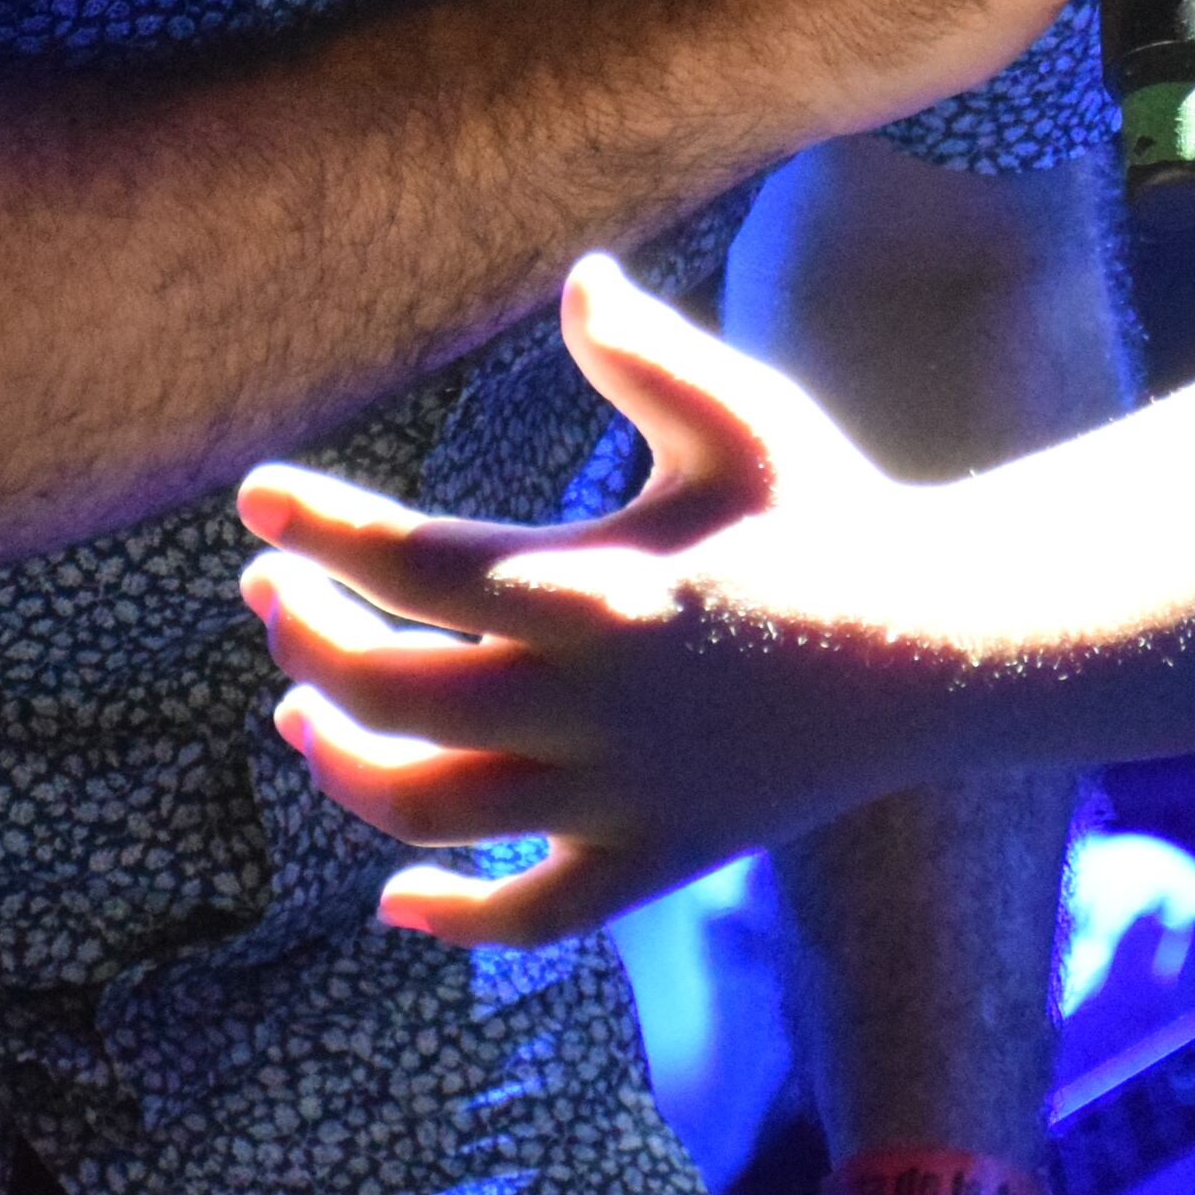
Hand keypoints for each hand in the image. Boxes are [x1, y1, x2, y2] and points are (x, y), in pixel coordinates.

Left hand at [241, 254, 958, 945]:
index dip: (318, 533)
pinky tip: (397, 894)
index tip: (256, 499)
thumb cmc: (829, 515)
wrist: (938, 648)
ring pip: (434, 810)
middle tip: (267, 594)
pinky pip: (531, 915)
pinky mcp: (654, 860)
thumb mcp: (748, 420)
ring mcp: (622, 796)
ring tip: (299, 710)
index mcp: (603, 588)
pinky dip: (453, 916)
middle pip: (392, 694)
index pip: (414, 567)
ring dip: (342, 767)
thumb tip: (576, 278)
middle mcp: (596, 705)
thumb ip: (650, 355)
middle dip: (305, 639)